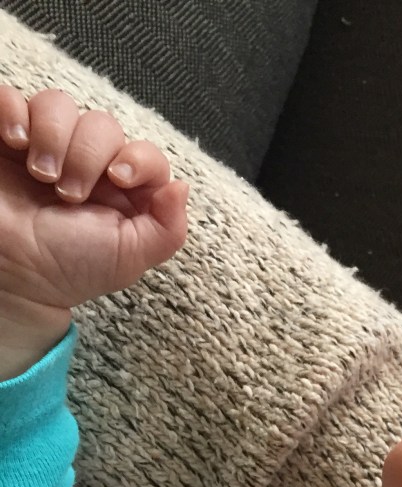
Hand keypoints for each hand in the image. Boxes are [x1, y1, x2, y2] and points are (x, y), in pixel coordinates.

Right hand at [0, 86, 188, 317]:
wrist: (11, 273)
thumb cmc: (67, 268)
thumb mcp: (129, 257)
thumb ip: (167, 229)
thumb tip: (183, 187)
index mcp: (120, 191)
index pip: (144, 153)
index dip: (137, 158)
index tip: (118, 177)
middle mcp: (85, 163)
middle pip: (101, 125)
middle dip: (87, 156)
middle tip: (68, 194)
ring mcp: (43, 145)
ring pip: (58, 104)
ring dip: (53, 135)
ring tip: (40, 175)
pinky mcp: (5, 137)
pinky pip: (10, 99)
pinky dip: (13, 112)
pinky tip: (15, 142)